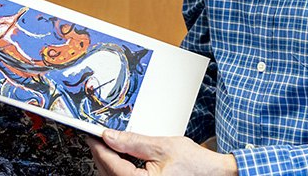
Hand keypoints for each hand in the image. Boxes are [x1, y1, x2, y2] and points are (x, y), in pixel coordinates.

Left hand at [86, 129, 237, 175]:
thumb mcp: (162, 146)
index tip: (93, 136)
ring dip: (110, 163)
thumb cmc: (195, 164)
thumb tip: (110, 136)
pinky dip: (120, 170)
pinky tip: (121, 159)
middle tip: (99, 137)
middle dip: (103, 155)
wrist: (214, 174)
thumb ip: (133, 142)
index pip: (111, 165)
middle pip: (109, 174)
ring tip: (111, 145)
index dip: (99, 147)